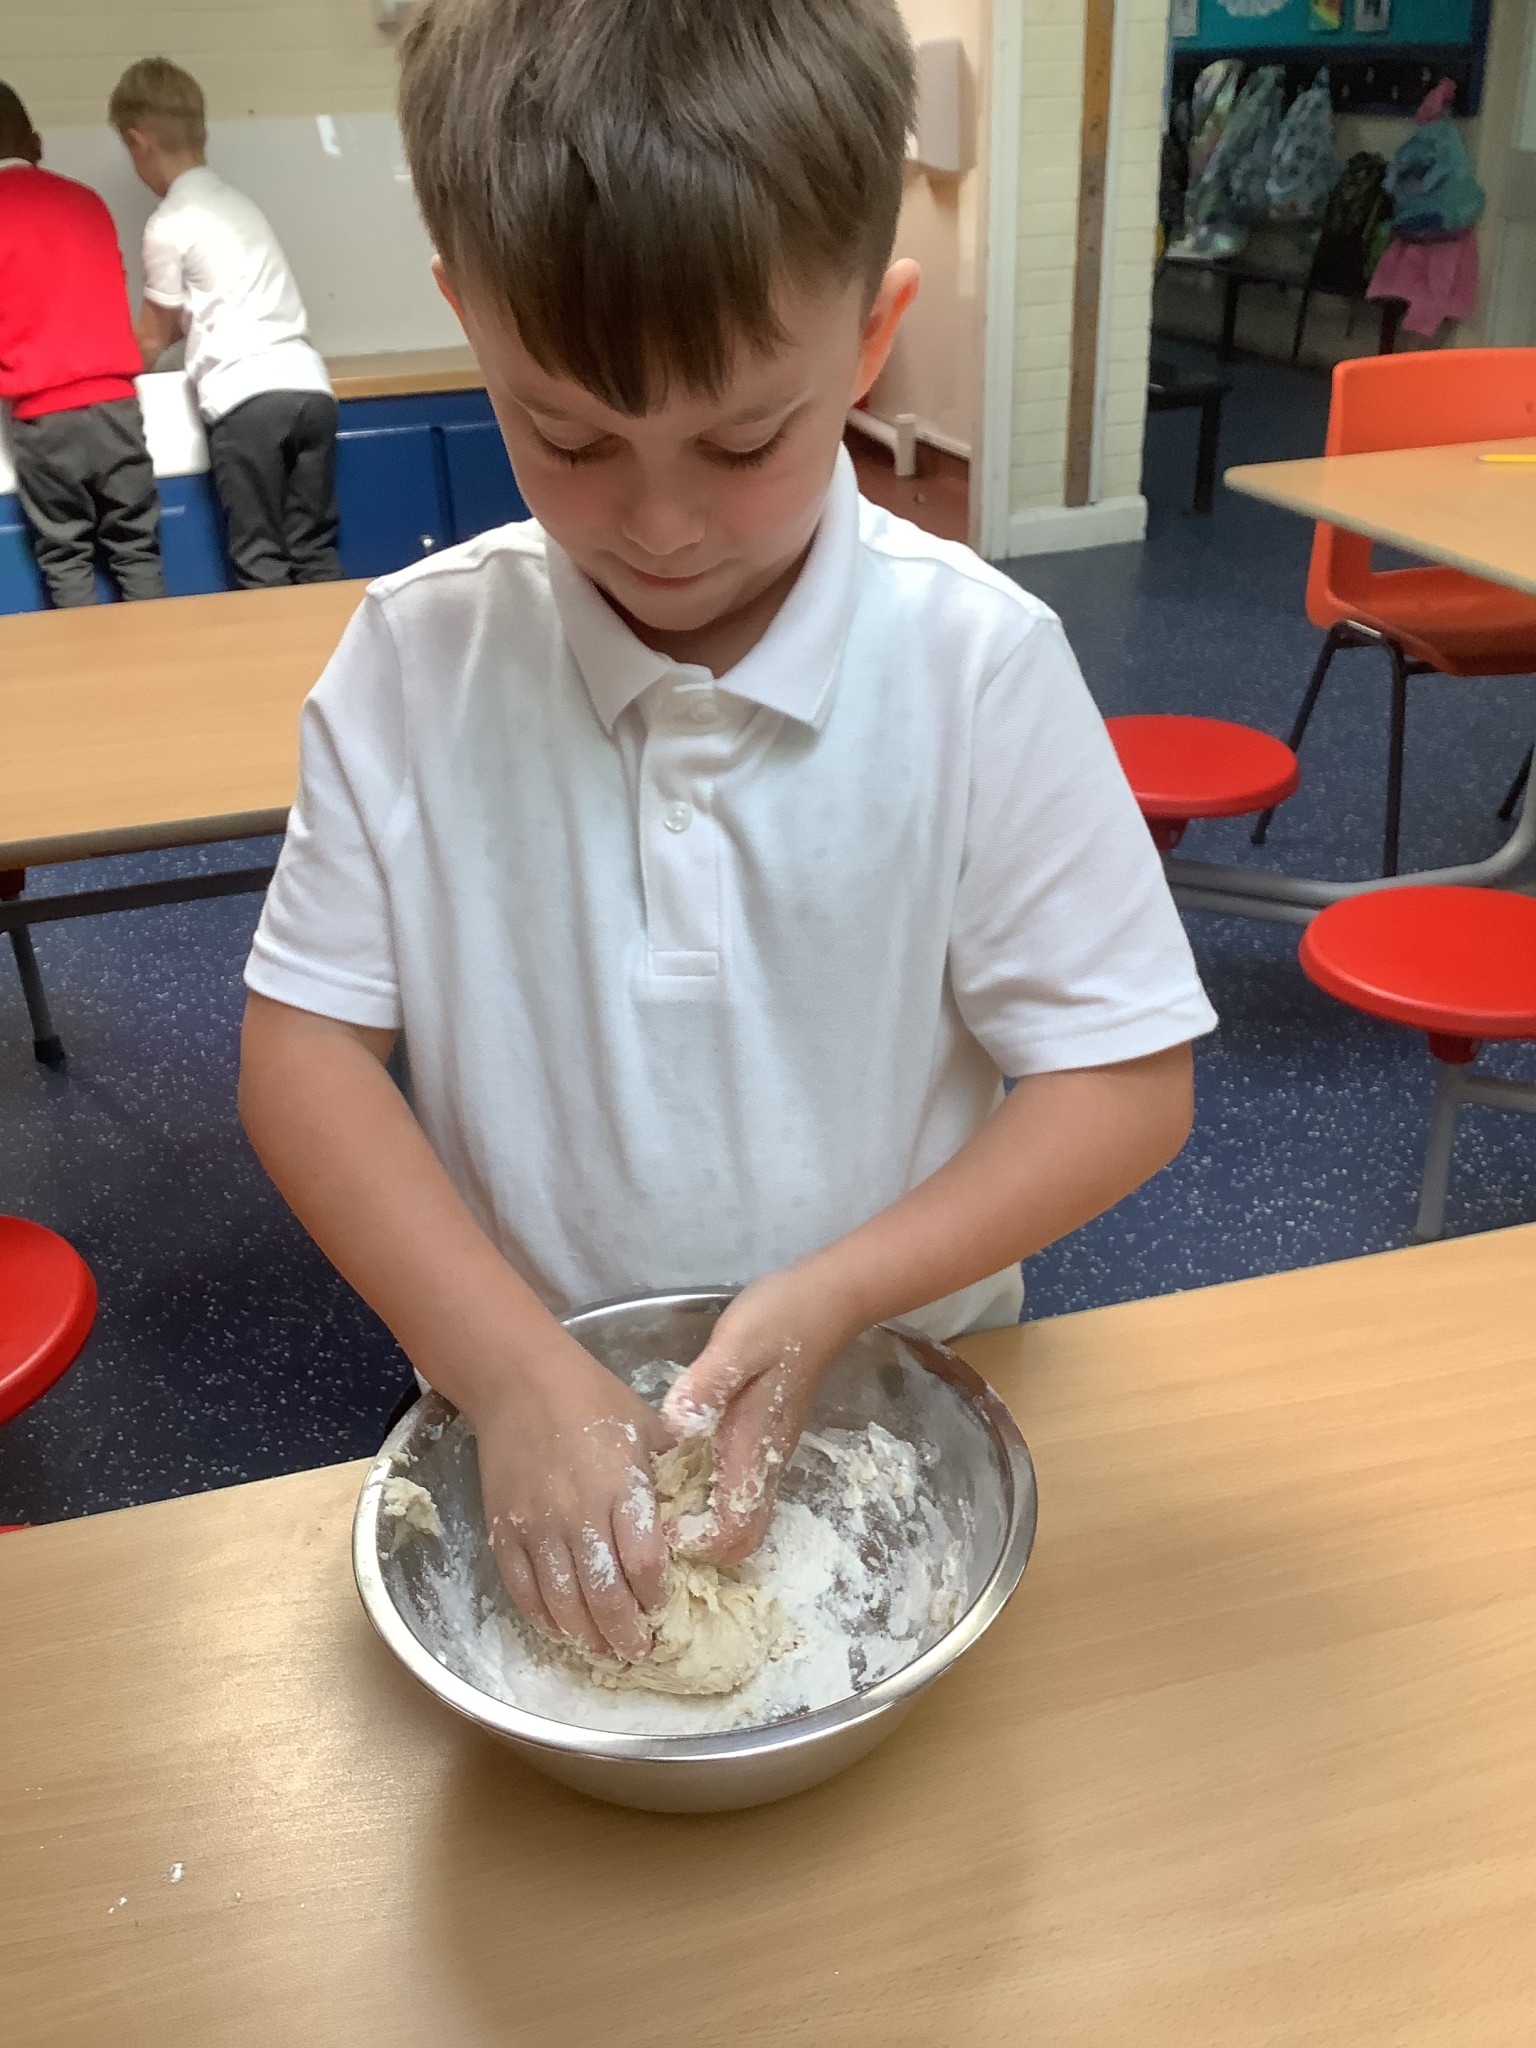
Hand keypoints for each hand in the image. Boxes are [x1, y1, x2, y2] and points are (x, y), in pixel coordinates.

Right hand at [468, 1339, 674, 1663]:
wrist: (519, 1382)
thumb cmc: (592, 1398)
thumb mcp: (647, 1426)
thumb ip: (672, 1471)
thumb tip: (703, 1508)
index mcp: (620, 1486)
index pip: (643, 1562)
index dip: (655, 1595)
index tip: (663, 1607)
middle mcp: (578, 1514)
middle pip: (604, 1596)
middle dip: (625, 1633)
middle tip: (639, 1650)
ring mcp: (537, 1528)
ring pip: (563, 1605)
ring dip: (587, 1636)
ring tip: (605, 1649)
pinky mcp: (504, 1533)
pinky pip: (524, 1592)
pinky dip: (545, 1619)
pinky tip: (562, 1629)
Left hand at [661, 1263, 865, 1565]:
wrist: (827, 1302)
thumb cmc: (782, 1319)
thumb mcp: (738, 1342)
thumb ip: (707, 1384)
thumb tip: (674, 1427)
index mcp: (753, 1449)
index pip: (733, 1531)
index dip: (696, 1543)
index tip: (655, 1523)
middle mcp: (763, 1462)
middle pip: (741, 1538)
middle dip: (699, 1547)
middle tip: (652, 1518)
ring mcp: (767, 1453)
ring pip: (740, 1517)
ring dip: (702, 1524)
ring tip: (657, 1497)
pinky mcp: (764, 1439)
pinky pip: (737, 1489)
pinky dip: (707, 1496)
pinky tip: (677, 1465)